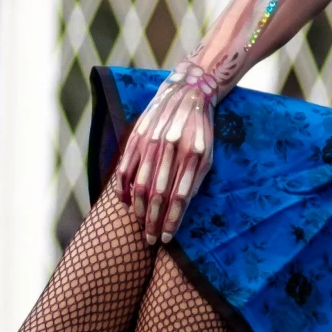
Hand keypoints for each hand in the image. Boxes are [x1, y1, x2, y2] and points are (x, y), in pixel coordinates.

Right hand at [117, 66, 217, 245]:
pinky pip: (125, 168)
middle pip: (158, 195)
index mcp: (192, 155)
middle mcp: (171, 150)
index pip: (179, 197)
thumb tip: (181, 207)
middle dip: (153, 222)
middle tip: (150, 239)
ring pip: (140, 184)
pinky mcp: (137, 136)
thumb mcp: (208, 154)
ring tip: (140, 225)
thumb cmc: (201, 129)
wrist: (188, 91)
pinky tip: (126, 202)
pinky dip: (123, 188)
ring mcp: (151, 142)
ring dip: (139, 210)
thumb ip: (195, 180)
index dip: (171, 220)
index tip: (166, 238)